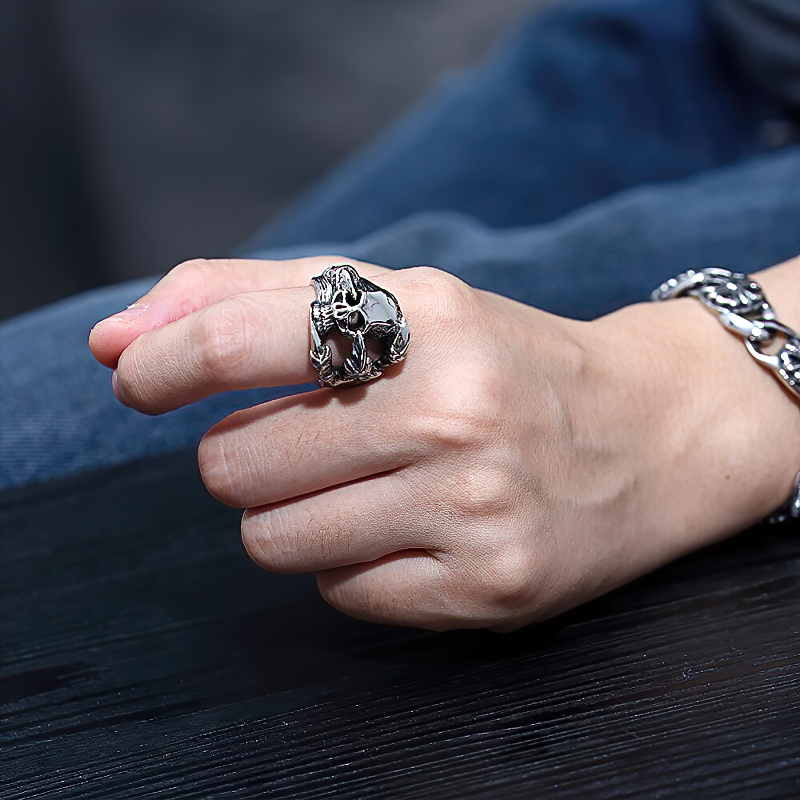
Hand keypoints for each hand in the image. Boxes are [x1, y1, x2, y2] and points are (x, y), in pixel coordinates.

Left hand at [90, 256, 799, 629]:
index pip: (240, 340)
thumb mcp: (394, 302)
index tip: (138, 379)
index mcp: (424, 323)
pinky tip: (416, 529)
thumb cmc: (498, 359)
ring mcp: (476, 511)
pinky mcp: (490, 589)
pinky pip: (341, 594)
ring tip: (372, 485)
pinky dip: (354, 563)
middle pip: (235, 467)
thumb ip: (247, 300)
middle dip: (251, 456)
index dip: (163, 363)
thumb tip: (114, 343)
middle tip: (321, 440)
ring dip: (296, 514)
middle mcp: (453, 415)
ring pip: (275, 541)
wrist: (647, 431)